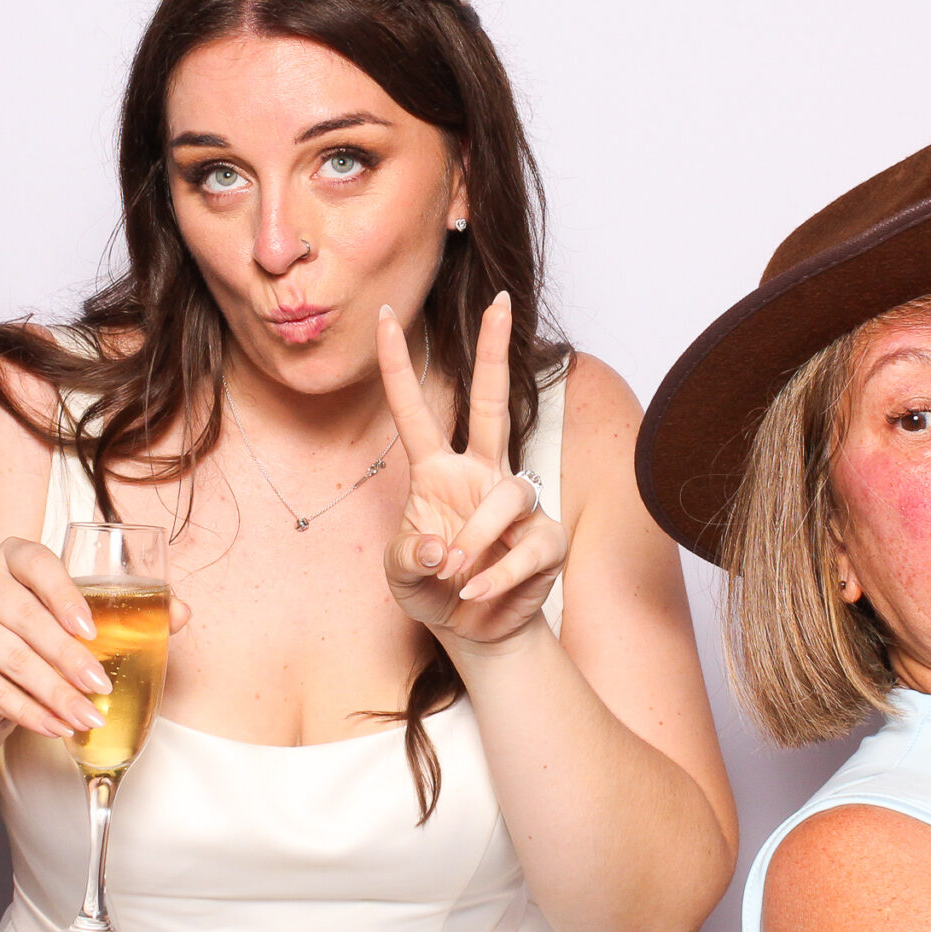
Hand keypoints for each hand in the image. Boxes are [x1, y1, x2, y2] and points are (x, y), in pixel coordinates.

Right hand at [0, 537, 191, 741]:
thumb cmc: (40, 638)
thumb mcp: (77, 619)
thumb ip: (128, 610)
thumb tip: (181, 613)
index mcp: (12, 556)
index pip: (36, 562)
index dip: (63, 593)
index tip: (92, 629)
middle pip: (24, 618)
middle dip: (67, 657)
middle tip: (101, 685)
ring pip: (10, 659)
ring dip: (54, 693)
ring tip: (89, 716)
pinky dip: (29, 713)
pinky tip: (58, 727)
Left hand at [376, 292, 569, 646]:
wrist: (474, 630)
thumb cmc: (433, 588)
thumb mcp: (401, 576)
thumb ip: (408, 557)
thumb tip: (440, 545)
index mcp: (436, 472)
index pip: (415, 411)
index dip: (398, 366)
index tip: (384, 315)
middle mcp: (478, 475)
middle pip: (490, 402)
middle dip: (494, 351)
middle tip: (500, 301)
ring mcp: (516, 504)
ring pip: (506, 494)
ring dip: (477, 536)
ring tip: (455, 571)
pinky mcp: (545, 538)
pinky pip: (527, 545)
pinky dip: (496, 574)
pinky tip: (474, 590)